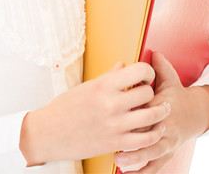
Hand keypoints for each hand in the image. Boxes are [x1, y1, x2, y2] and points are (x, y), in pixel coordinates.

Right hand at [19, 61, 170, 165]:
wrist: (48, 133)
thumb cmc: (65, 107)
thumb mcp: (86, 87)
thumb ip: (109, 76)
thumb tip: (123, 66)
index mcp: (104, 85)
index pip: (140, 70)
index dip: (148, 72)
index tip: (146, 77)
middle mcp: (112, 103)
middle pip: (148, 93)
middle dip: (151, 92)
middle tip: (149, 94)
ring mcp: (115, 124)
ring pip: (151, 115)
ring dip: (159, 111)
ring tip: (160, 109)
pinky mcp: (115, 143)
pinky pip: (145, 140)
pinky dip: (154, 134)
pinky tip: (155, 130)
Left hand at [114, 53, 208, 173]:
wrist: (196, 113)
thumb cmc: (176, 94)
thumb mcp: (170, 78)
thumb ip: (160, 66)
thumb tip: (154, 51)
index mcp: (164, 105)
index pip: (148, 109)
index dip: (134, 112)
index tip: (117, 113)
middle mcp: (167, 125)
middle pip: (149, 133)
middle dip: (132, 140)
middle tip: (113, 143)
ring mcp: (168, 142)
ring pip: (152, 152)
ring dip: (135, 159)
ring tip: (118, 162)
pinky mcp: (168, 153)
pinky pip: (156, 166)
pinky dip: (143, 171)